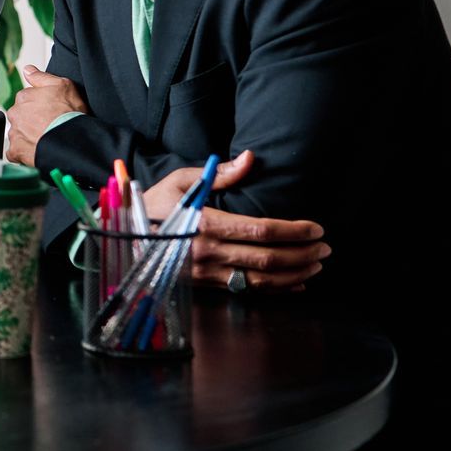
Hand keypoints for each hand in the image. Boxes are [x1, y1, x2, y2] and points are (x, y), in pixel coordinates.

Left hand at [5, 64, 87, 164]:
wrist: (71, 141)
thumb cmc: (69, 114)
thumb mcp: (62, 85)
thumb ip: (41, 77)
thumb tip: (27, 69)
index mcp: (24, 97)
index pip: (26, 99)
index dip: (39, 106)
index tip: (49, 111)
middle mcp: (16, 114)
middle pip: (21, 116)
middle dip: (31, 121)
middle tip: (48, 125)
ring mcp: (15, 133)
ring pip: (18, 133)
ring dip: (28, 136)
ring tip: (45, 138)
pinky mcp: (16, 151)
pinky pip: (16, 152)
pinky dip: (24, 152)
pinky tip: (37, 149)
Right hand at [142, 151, 329, 291]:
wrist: (125, 235)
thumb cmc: (154, 203)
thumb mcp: (180, 180)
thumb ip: (219, 173)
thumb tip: (250, 159)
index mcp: (204, 223)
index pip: (261, 231)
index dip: (294, 231)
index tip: (316, 228)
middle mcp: (207, 252)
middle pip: (267, 259)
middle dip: (303, 255)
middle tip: (325, 248)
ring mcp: (205, 273)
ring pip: (261, 281)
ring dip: (295, 275)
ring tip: (316, 265)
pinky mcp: (205, 285)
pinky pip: (246, 291)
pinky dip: (276, 290)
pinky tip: (296, 284)